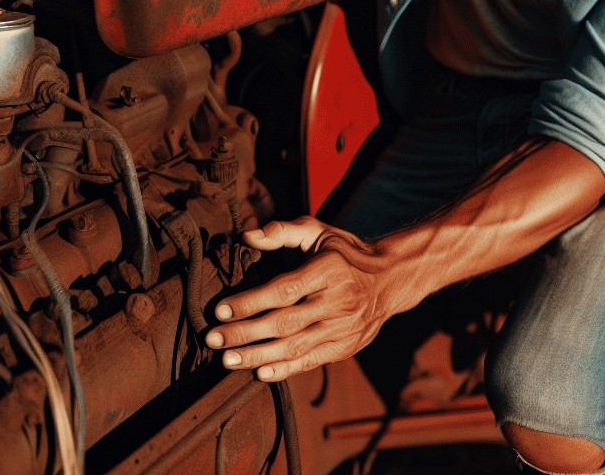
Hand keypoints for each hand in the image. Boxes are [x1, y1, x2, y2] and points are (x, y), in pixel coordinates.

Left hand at [205, 216, 402, 381]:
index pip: (284, 290)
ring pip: (295, 347)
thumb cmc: (345, 253)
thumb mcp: (318, 232)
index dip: (250, 302)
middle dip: (245, 333)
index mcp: (328, 270)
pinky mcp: (346, 347)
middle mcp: (338, 301)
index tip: (221, 309)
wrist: (391, 279)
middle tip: (213, 338)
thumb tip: (247, 236)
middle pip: (285, 323)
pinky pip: (312, 361)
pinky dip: (285, 369)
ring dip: (258, 356)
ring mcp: (344, 327)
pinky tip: (260, 373)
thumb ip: (283, 231)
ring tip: (227, 360)